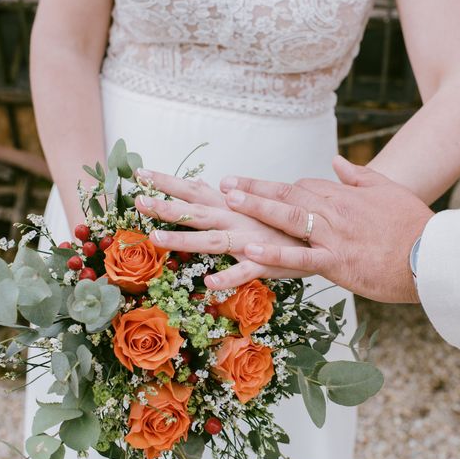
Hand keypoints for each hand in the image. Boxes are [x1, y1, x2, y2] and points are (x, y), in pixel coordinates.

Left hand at [134, 169, 309, 281]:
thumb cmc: (283, 220)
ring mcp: (247, 241)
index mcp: (230, 206)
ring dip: (183, 239)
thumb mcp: (254, 204)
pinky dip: (229, 278)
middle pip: (195, 213)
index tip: (139, 173)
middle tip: (138, 200)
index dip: (166, 182)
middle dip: (165, 207)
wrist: (321, 232)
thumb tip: (209, 185)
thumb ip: (230, 197)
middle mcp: (235, 220)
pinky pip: (243, 273)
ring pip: (210, 241)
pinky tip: (210, 284)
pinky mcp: (263, 264)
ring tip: (156, 238)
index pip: (193, 190)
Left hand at [210, 156, 433, 302]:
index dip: (282, 188)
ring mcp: (334, 237)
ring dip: (258, 207)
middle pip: (290, 194)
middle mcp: (336, 211)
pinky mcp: (337, 263)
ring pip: (289, 217)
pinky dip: (275, 251)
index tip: (261, 190)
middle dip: (256, 188)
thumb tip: (337, 161)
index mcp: (347, 195)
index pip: (306, 185)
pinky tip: (252, 247)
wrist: (435, 257)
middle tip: (227, 185)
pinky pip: (300, 256)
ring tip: (230, 201)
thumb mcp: (389, 190)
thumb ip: (359, 175)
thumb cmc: (415, 225)